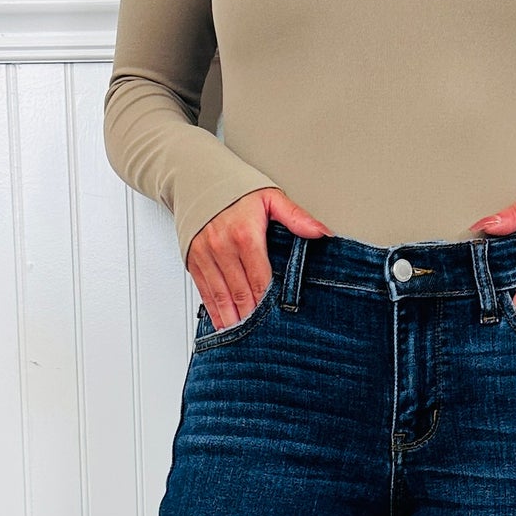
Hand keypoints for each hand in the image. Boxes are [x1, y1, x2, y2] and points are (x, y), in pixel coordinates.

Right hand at [187, 188, 330, 330]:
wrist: (197, 177)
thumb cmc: (236, 189)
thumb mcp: (270, 197)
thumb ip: (296, 217)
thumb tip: (322, 233)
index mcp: (245, 235)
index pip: (260, 278)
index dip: (268, 301)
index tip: (277, 319)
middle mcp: (222, 246)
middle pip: (240, 292)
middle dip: (252, 316)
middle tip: (263, 337)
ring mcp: (205, 255)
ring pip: (221, 296)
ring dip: (232, 319)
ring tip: (243, 338)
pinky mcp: (193, 260)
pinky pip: (204, 291)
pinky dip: (214, 310)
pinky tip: (223, 324)